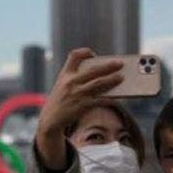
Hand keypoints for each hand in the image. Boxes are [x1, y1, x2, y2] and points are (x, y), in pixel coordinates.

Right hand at [35, 48, 123, 169]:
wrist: (50, 119)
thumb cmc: (60, 101)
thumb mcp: (62, 85)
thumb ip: (76, 78)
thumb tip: (102, 77)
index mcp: (65, 74)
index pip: (74, 56)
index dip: (84, 53)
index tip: (93, 54)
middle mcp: (70, 82)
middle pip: (92, 70)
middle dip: (108, 66)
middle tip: (120, 63)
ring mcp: (76, 94)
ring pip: (98, 84)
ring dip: (111, 80)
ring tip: (121, 77)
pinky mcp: (81, 106)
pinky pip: (99, 100)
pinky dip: (108, 99)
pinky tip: (116, 98)